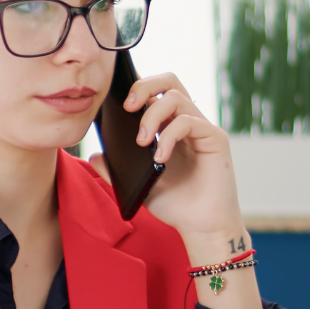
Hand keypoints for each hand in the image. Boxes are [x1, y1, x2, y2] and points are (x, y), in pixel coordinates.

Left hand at [88, 72, 261, 308]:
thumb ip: (116, 171)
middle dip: (144, 86)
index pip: (155, 92)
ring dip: (152, 117)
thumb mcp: (138, 186)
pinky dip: (169, 136)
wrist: (202, 227)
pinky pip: (189, 121)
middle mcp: (188, 121)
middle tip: (128, 107)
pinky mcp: (215, 138)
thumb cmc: (175, 205)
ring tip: (141, 142)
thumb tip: (94, 156)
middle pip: (169, 81)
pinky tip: (160, 158)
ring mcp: (202, 128)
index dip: (137, 88)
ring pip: (176, 97)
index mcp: (169, 126)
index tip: (116, 103)